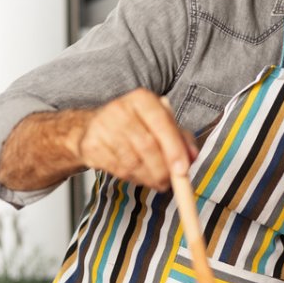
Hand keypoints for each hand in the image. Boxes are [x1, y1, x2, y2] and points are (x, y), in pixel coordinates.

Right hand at [76, 89, 197, 189]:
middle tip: (170, 182)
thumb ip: (182, 139)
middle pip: (147, 146)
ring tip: (155, 180)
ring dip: (148, 177)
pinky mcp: (91, 146)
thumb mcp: (162, 125)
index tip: (183, 170)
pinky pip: (118, 169)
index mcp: (142, 99)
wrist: (92, 127)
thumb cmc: (136, 125)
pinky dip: (133, 178)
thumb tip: (192, 157)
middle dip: (163, 170)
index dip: (174, 149)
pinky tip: (137, 174)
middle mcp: (120, 109)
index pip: (162, 124)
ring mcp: (102, 127)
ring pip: (132, 162)